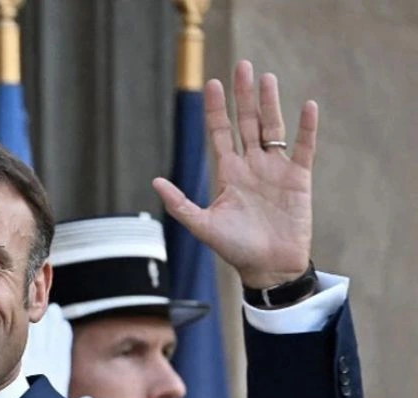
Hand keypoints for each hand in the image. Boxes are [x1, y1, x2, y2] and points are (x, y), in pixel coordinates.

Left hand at [154, 60, 315, 288]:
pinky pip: (303, 148)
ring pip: (272, 128)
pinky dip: (306, 128)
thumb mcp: (202, 225)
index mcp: (228, 174)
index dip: (216, 110)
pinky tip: (307, 107)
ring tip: (266, 77)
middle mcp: (251, 166)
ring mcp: (275, 170)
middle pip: (246, 122)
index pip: (220, 133)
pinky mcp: (298, 179)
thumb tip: (155, 182)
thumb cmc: (234, 249)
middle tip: (241, 67)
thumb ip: (179, 203)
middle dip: (243, 96)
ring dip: (270, 103)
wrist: (267, 266)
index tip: (211, 84)